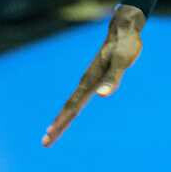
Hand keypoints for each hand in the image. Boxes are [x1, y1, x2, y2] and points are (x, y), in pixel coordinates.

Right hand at [43, 5, 144, 146]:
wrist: (123, 28)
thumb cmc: (125, 45)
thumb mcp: (122, 62)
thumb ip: (113, 79)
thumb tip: (102, 95)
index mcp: (90, 80)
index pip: (73, 107)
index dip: (62, 122)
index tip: (50, 135)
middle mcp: (86, 81)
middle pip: (68, 108)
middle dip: (57, 126)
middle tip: (45, 143)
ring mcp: (89, 80)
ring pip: (72, 103)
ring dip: (62, 118)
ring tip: (52, 131)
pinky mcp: (94, 78)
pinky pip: (79, 97)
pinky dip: (71, 108)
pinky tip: (71, 112)